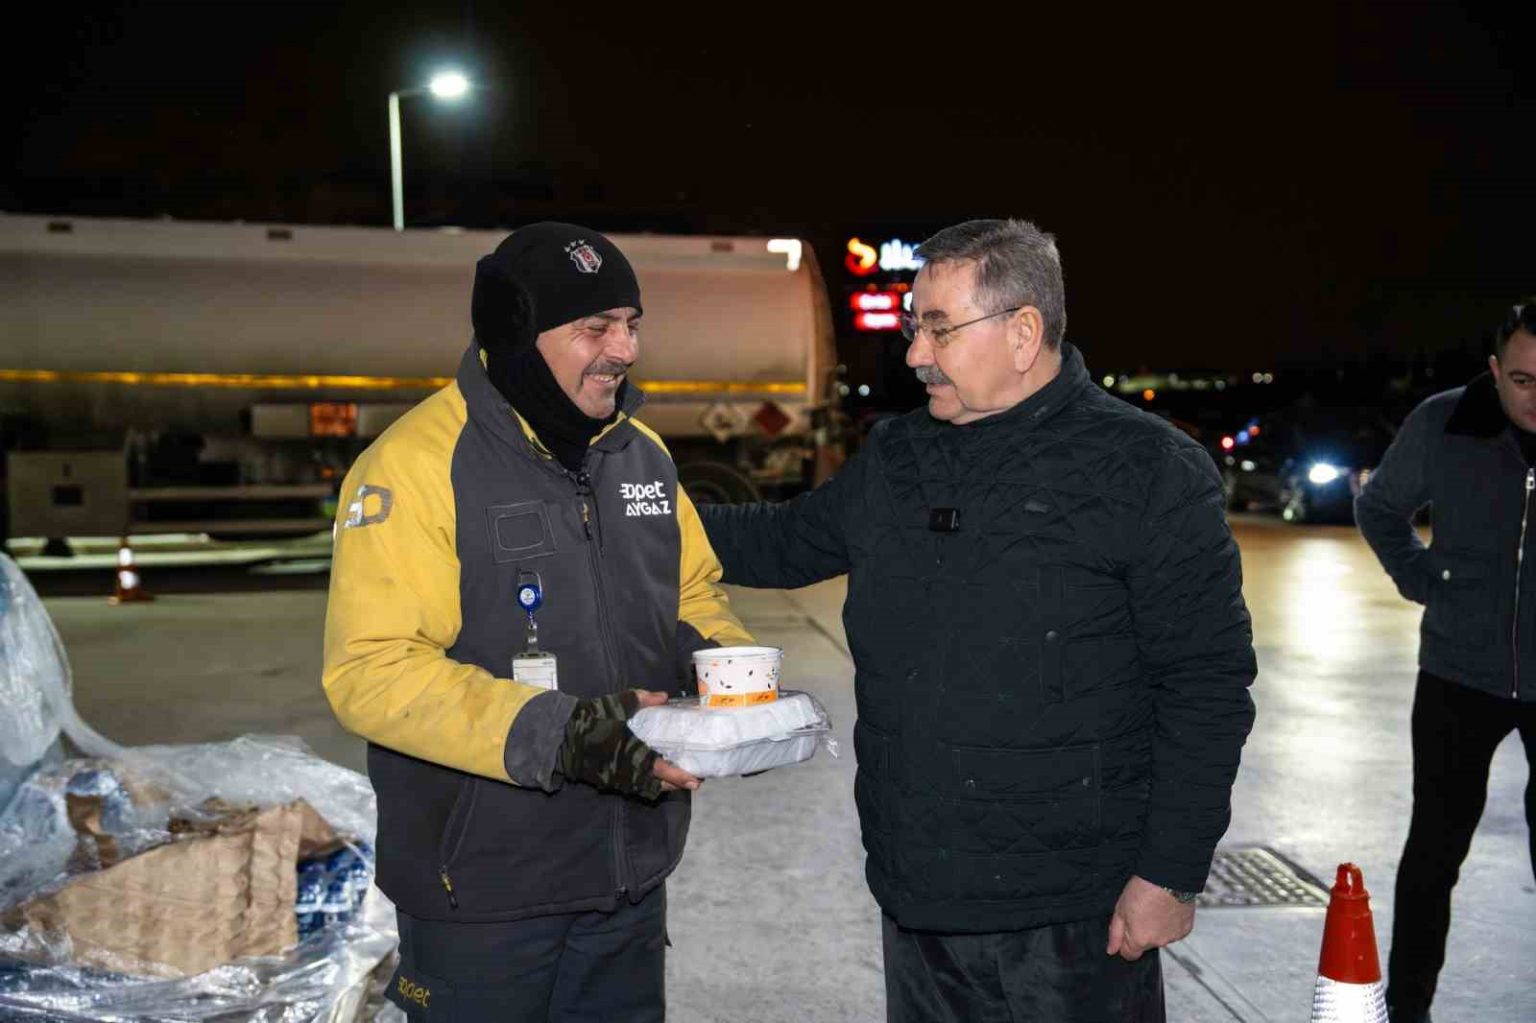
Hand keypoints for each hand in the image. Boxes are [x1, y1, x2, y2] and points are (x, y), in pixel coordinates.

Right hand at [558, 689, 700, 797]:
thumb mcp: (618, 704)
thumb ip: (642, 699)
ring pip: (646, 789)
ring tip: (677, 780)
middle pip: (658, 785)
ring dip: (663, 786)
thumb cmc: (592, 720)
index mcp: (633, 754)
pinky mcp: (607, 781)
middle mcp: (628, 771)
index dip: (680, 776)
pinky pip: (633, 787)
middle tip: (694, 781)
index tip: (696, 779)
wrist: (561, 737)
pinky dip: (646, 784)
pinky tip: (653, 776)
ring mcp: (617, 779)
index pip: (662, 769)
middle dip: (677, 784)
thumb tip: (663, 696)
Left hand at [1106, 875, 1194, 960]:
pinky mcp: (1185, 929)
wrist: (1168, 877)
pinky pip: (1174, 931)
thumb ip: (1115, 933)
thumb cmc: (1144, 889)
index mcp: (1139, 939)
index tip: (1127, 929)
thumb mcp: (1120, 909)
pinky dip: (1170, 924)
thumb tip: (1111, 950)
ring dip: (1157, 928)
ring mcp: (1173, 937)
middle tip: (1141, 912)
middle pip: (1145, 944)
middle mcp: (1158, 942)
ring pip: (1161, 937)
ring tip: (1155, 908)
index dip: (1125, 943)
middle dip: (1142, 932)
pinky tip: (1167, 909)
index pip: (1130, 954)